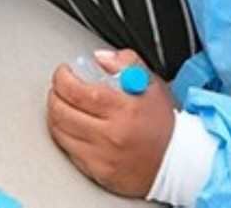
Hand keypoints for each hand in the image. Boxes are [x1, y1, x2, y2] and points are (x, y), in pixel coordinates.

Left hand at [46, 49, 175, 196]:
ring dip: (55, 114)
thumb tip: (100, 58)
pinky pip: (68, 150)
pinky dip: (64, 134)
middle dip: (54, 94)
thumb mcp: (151, 84)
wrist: (176, 163)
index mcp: (124, 109)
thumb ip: (126, 63)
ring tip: (62, 105)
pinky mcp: (98, 172)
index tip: (63, 73)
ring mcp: (103, 156)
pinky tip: (71, 126)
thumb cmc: (162, 123)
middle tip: (59, 87)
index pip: (77, 91)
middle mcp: (111, 134)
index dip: (62, 78)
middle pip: (62, 111)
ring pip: (60, 131)